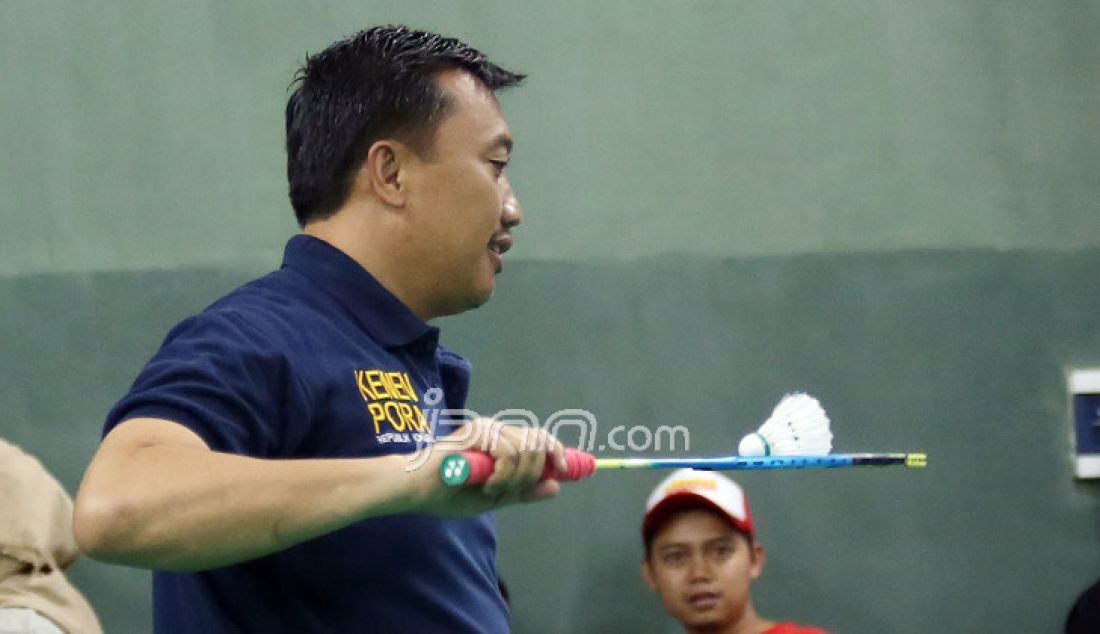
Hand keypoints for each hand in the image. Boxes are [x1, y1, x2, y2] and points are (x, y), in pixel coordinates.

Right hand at [417, 417, 567, 515]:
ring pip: (527, 449)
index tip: (572, 470)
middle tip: (510, 492)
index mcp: (501, 441)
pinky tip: (486, 486)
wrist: (415, 490)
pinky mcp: (477, 432)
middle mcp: (496, 430)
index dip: (559, 452)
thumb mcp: (494, 497)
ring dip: (516, 479)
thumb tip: (555, 486)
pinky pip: (509, 454)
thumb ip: (522, 491)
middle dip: (534, 473)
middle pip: (539, 442)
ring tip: (492, 490)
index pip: (539, 440)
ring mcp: (487, 428)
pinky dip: (503, 476)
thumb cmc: (448, 493)